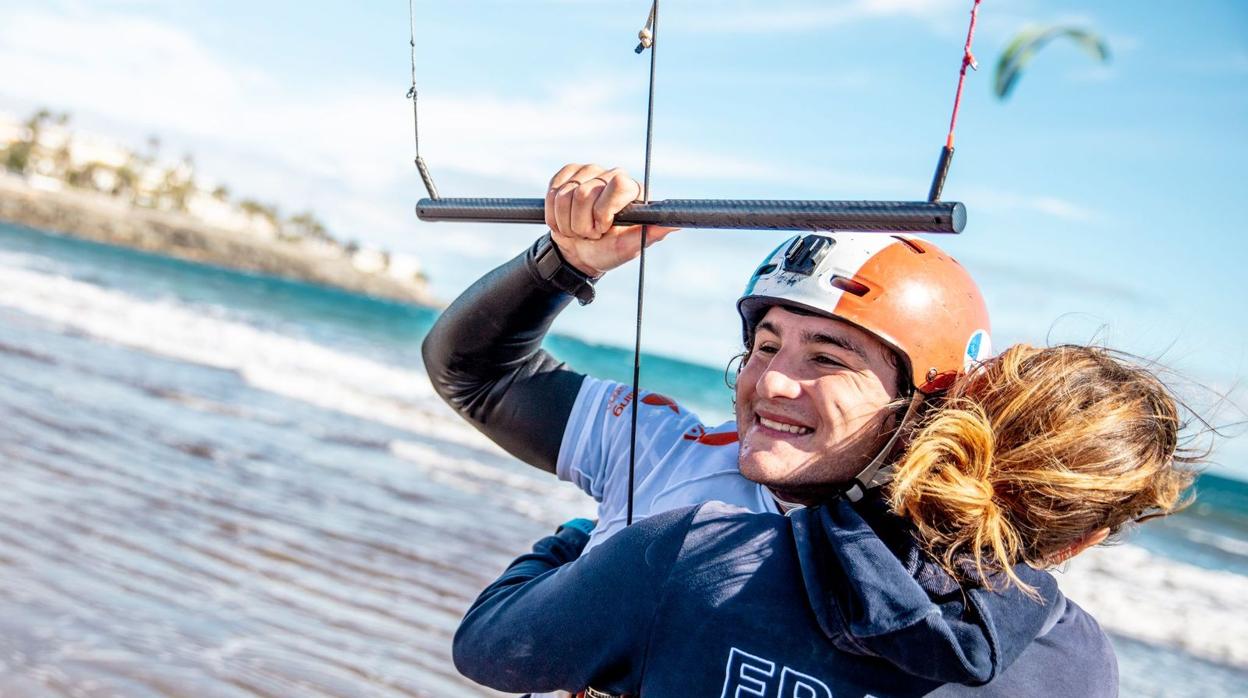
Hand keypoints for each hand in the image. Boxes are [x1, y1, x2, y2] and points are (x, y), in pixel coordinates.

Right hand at [544, 163, 678, 275]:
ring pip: (566, 194)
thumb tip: (677, 223)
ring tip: (578, 230)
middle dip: (582, 223)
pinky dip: (554, 213)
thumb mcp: (630, 247)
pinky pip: (552, 190)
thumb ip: (650, 234)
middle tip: (590, 234)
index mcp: (633, 190)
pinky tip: (564, 220)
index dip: (603, 211)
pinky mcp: (568, 173)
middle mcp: (613, 175)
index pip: (618, 185)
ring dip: (567, 221)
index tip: (602, 229)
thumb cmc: (607, 251)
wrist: (578, 253)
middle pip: (586, 192)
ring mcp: (590, 171)